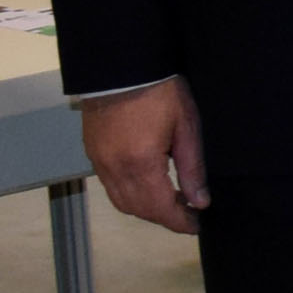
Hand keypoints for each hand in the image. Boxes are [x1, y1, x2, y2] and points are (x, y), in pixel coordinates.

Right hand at [83, 77, 207, 233]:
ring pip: (121, 201)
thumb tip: (200, 201)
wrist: (122, 67)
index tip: (196, 226)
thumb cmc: (161, 92)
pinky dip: (130, 195)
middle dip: (164, 217)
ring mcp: (99, 161)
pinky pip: (110, 185)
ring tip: (172, 203)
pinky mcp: (92, 152)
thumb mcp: (187, 128)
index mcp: (139, 163)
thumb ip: (192, 168)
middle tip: (189, 215)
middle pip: (138, 209)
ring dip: (146, 209)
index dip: (179, 222)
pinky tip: (149, 186)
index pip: (160, 208)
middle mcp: (114, 168)